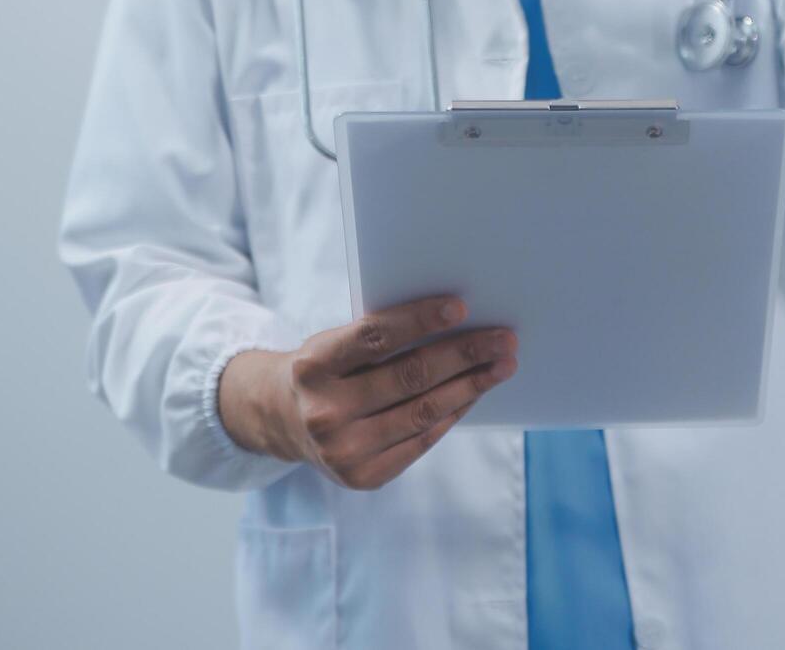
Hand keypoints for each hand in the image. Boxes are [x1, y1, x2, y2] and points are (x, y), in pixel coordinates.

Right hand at [218, 297, 516, 489]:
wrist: (281, 421)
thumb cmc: (322, 370)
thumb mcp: (332, 344)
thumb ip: (378, 338)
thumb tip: (456, 324)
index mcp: (312, 367)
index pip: (374, 337)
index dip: (419, 321)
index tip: (461, 308)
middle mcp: (323, 412)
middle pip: (409, 377)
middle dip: (464, 356)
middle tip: (504, 340)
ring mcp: (342, 451)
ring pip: (423, 412)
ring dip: (471, 386)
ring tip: (501, 366)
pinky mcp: (363, 477)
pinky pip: (422, 440)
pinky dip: (453, 413)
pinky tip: (474, 394)